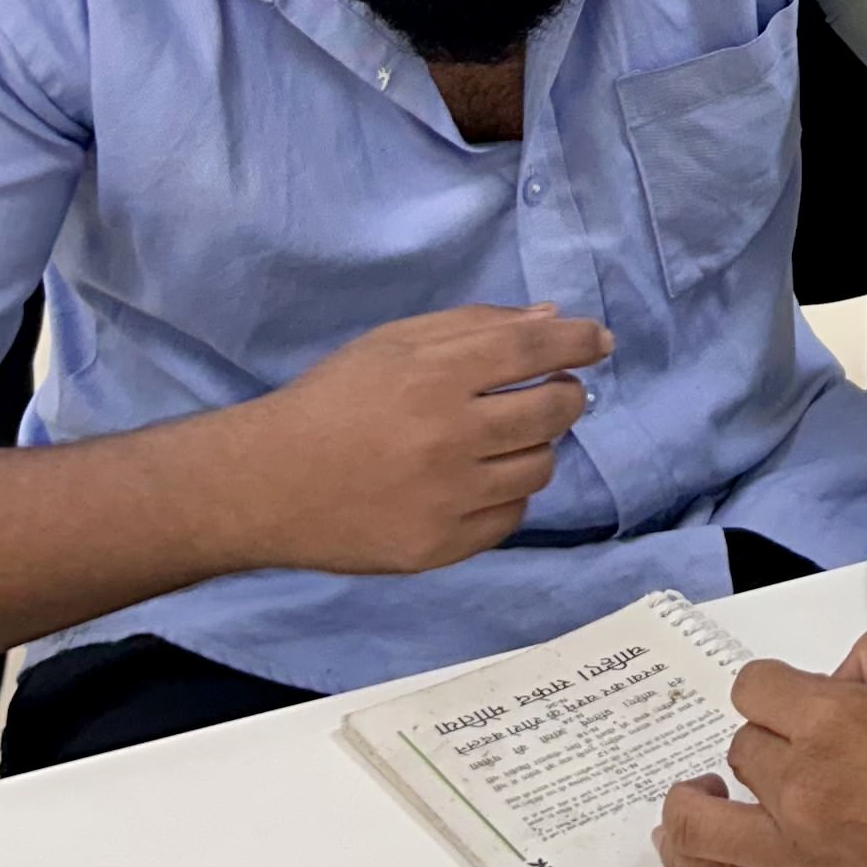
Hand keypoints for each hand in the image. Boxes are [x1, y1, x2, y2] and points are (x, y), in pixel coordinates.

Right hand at [206, 306, 608, 577]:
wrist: (266, 485)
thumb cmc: (331, 401)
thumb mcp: (391, 344)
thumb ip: (474, 327)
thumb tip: (551, 320)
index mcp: (434, 375)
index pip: (534, 350)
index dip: (579, 341)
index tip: (599, 341)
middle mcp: (449, 436)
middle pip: (553, 411)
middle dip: (567, 394)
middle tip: (553, 391)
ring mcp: (447, 498)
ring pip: (539, 467)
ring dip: (536, 445)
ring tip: (503, 437)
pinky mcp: (440, 547)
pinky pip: (510, 517)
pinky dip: (507, 494)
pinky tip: (478, 480)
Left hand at [657, 631, 866, 866]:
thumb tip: (838, 677)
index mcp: (838, 721)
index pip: (757, 689)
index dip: (773, 690)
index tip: (788, 701)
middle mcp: (806, 785)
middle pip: (744, 750)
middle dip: (770, 743)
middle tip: (807, 755)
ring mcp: (801, 854)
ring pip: (704, 824)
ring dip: (695, 805)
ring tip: (697, 799)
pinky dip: (691, 865)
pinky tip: (689, 847)